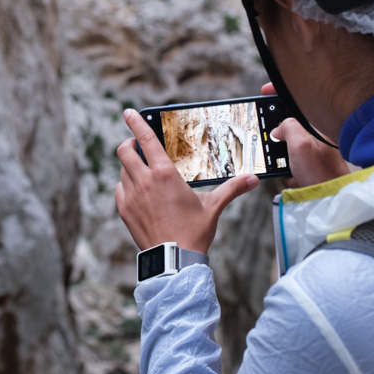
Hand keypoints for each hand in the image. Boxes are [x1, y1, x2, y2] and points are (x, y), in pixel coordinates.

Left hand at [114, 109, 258, 252]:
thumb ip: (232, 189)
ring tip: (142, 171)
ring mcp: (131, 196)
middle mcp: (144, 181)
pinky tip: (137, 190)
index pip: (145, 139)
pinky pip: (120, 189)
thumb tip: (253, 179)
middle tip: (137, 145)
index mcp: (164, 174)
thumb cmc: (193, 232)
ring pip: (122, 170)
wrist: (174, 261)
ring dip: (130, 166)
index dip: (136, 122)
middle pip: (125, 151)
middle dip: (129, 143)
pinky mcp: (124, 210)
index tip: (129, 112)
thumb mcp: (213, 207)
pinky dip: (126, 185)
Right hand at [261, 83, 348, 187]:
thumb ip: (287, 127)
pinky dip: (288, 169)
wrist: (330, 199)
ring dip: (281, 156)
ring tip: (286, 166)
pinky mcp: (311, 164)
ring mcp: (315, 149)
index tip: (264, 91)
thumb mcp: (300, 143)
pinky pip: (292, 161)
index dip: (280, 92)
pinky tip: (293, 177)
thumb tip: (278, 129)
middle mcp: (318, 133)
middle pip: (290, 122)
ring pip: (289, 144)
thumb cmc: (322, 172)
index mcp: (318, 124)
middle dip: (278, 133)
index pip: (298, 100)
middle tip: (271, 139)